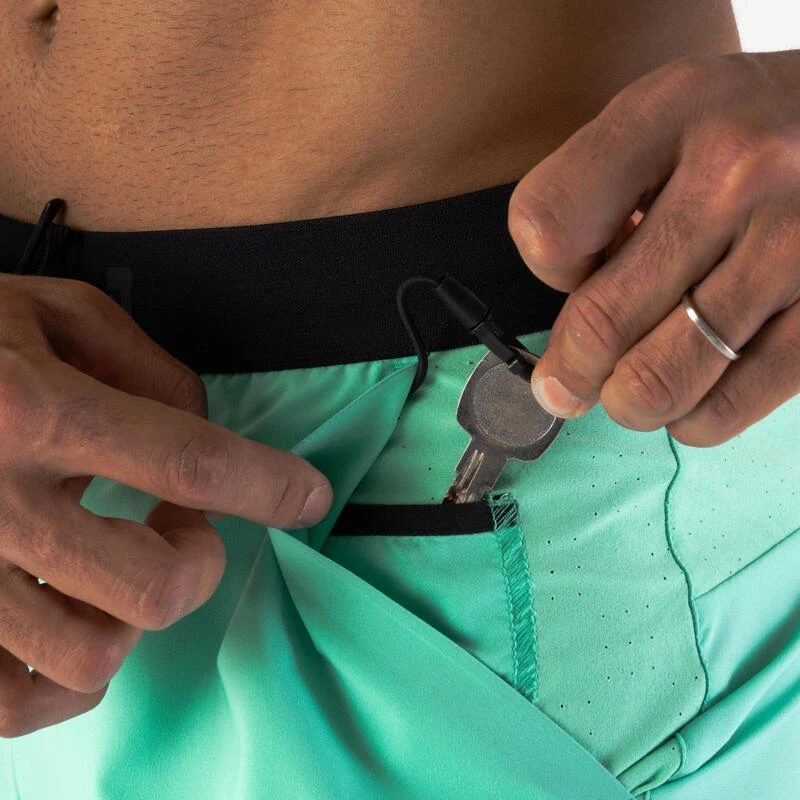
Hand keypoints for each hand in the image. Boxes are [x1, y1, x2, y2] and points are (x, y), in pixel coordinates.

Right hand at [0, 274, 331, 735]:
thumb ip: (146, 366)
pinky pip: (13, 704)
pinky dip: (68, 683)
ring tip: (116, 570)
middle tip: (183, 527)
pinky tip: (76, 627)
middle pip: (154, 585)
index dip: (269, 485)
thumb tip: (207, 427)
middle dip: (200, 563)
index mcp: (33, 411)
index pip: (190, 464)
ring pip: (89, 658)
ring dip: (134, 618)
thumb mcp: (53, 312)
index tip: (308, 496)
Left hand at [508, 51, 799, 445]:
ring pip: (655, 382)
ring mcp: (796, 244)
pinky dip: (688, 419)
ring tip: (629, 388)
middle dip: (570, 371)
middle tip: (567, 382)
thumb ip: (601, 210)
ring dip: (625, 402)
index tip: (572, 276)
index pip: (548, 226)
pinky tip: (692, 391)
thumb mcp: (667, 123)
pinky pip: (723, 409)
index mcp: (673, 111)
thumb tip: (567, 350)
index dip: (546, 270)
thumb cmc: (746, 134)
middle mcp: (740, 171)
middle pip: (600, 321)